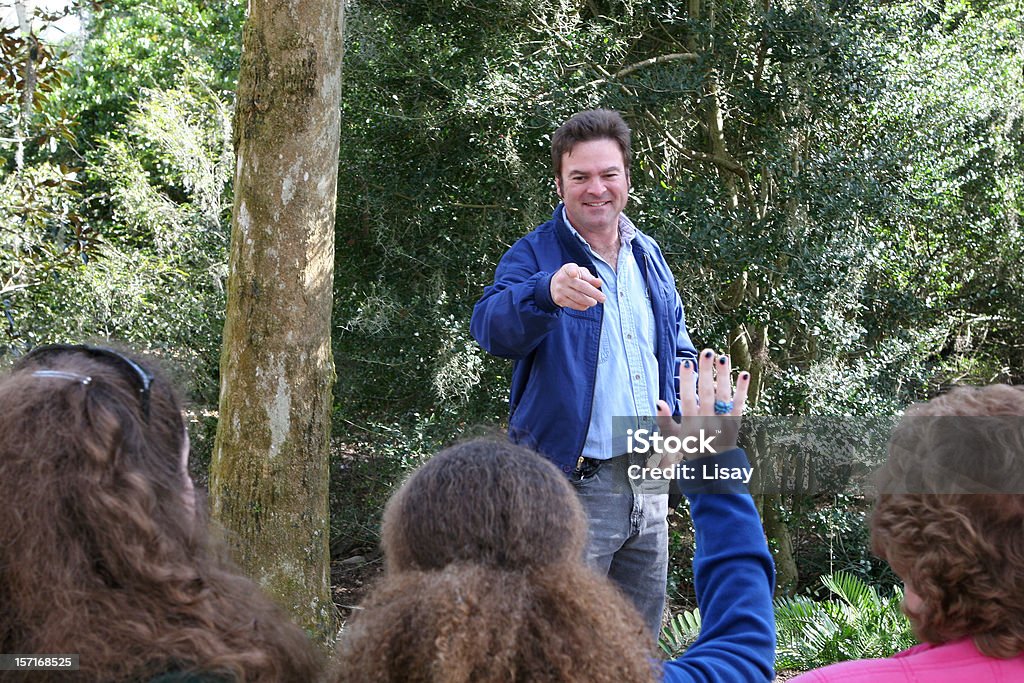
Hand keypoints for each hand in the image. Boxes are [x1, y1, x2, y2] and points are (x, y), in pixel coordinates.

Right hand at [550, 263, 605, 309]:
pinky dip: (582, 306)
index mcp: (568, 269)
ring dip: (588, 301)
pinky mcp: (559, 299)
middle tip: (603, 298)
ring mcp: (560, 290)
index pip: (570, 269)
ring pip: (577, 297)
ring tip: (594, 302)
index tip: (574, 273)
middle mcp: (562, 279)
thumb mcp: (580, 273)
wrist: (553, 285)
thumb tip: (599, 283)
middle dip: (594, 293)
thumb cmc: (572, 277)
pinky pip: (573, 305)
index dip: (572, 271)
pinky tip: (586, 305)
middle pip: (581, 287)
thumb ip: (590, 278)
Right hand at [654, 348, 749, 467]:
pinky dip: (743, 390)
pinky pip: (740, 405)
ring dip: (724, 376)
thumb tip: (658, 401)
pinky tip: (744, 375)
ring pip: (724, 396)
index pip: (688, 400)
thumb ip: (664, 420)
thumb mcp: (673, 437)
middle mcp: (708, 422)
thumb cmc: (690, 447)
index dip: (687, 382)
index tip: (686, 363)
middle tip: (707, 352)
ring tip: (722, 358)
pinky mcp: (735, 422)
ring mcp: (723, 422)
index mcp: (691, 425)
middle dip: (707, 372)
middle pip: (707, 394)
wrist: (714, 466)